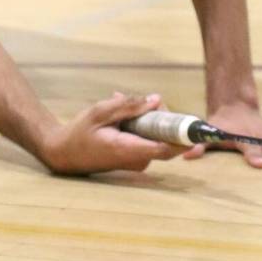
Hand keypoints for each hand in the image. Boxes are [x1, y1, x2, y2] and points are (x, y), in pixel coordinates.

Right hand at [41, 91, 194, 175]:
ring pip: (156, 136)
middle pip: (164, 138)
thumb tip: (156, 100)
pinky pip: (148, 138)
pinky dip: (141, 124)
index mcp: (128, 149)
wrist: (64, 154)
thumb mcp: (100, 112)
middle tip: (145, 100)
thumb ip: (128, 106)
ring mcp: (137, 161)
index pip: (165, 148)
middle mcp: (137, 159)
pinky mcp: (135, 158)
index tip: (197, 126)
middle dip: (161, 115)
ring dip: (147, 118)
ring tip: (121, 102)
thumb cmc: (79, 132)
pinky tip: (121, 113)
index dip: (183, 137)